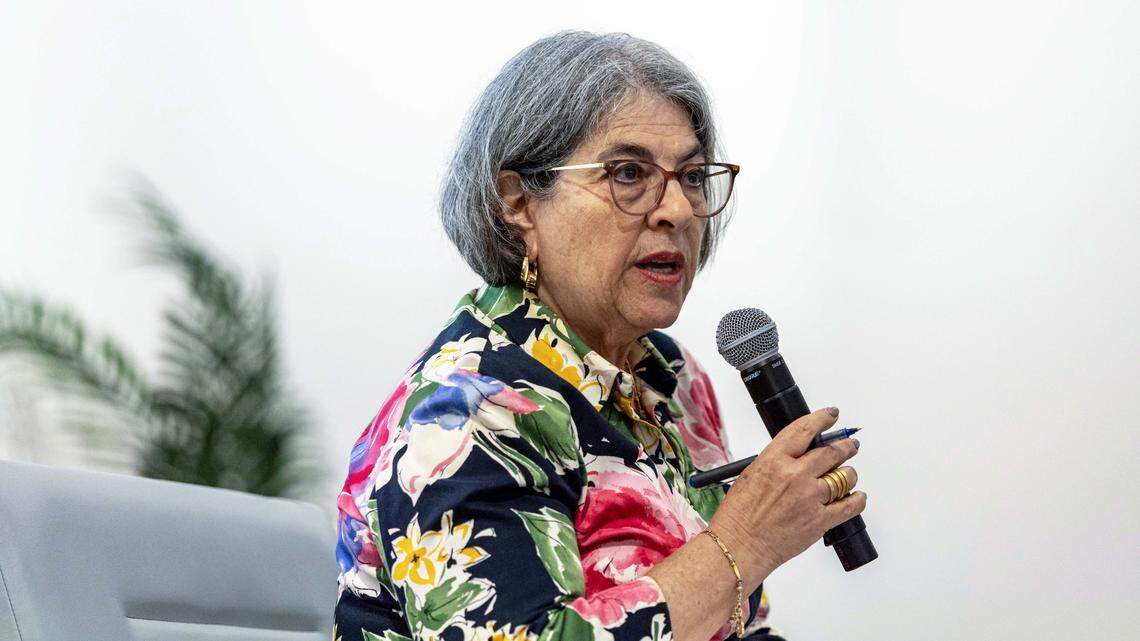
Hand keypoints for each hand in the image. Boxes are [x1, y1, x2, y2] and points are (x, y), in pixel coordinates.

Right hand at [708, 407, 866, 589]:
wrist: (738, 547)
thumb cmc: (738, 516)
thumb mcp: (751, 476)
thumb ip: (777, 464)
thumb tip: (800, 457)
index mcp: (773, 460)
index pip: (804, 430)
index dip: (822, 419)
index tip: (831, 415)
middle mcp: (794, 475)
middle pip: (831, 452)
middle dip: (845, 445)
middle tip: (850, 444)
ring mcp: (809, 498)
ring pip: (844, 476)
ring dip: (849, 473)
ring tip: (848, 474)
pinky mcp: (820, 520)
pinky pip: (850, 505)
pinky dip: (857, 499)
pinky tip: (857, 496)